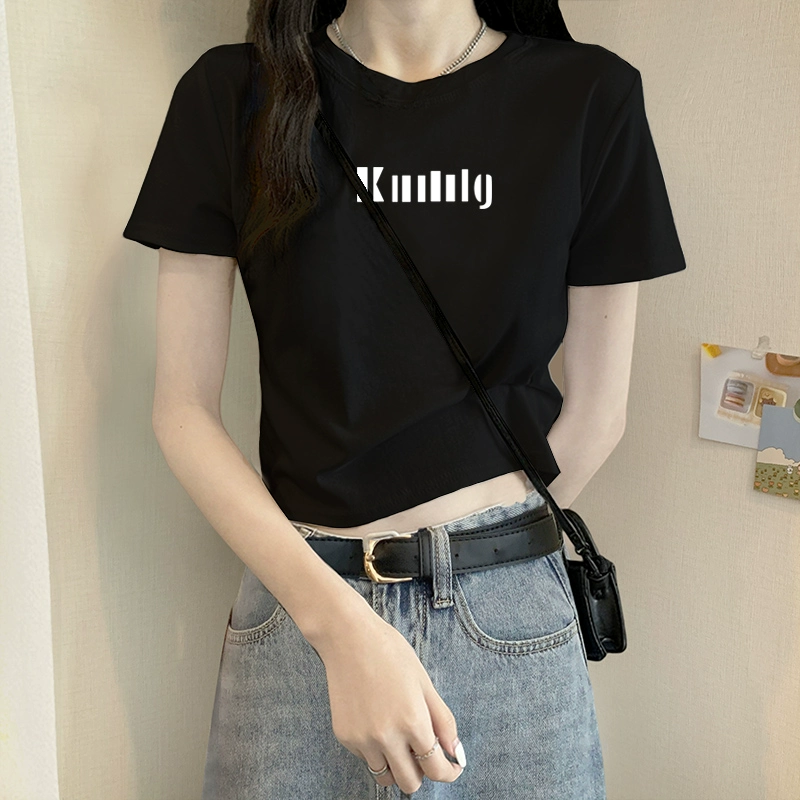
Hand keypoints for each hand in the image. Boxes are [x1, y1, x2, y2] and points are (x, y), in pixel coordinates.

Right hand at [317, 609, 465, 794]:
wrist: (348, 637)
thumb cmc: (390, 652)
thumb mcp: (424, 682)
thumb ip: (443, 721)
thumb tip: (455, 753)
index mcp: (412, 721)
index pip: (436, 769)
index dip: (448, 773)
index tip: (451, 767)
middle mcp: (386, 737)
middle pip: (410, 783)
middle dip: (423, 772)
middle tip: (424, 751)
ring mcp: (362, 739)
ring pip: (386, 776)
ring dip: (398, 767)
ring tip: (401, 740)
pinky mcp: (345, 737)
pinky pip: (367, 758)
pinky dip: (377, 751)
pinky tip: (378, 721)